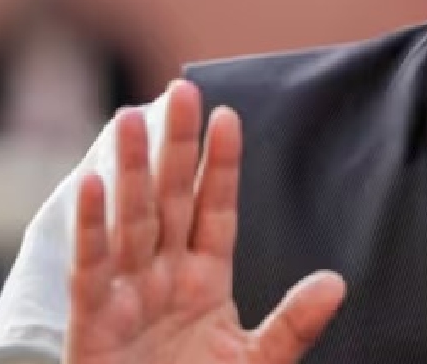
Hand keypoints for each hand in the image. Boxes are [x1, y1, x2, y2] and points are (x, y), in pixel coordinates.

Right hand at [64, 81, 346, 363]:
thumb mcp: (256, 361)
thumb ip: (294, 323)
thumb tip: (336, 282)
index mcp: (205, 280)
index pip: (215, 209)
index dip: (220, 165)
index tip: (228, 116)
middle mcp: (165, 276)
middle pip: (171, 199)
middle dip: (175, 147)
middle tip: (181, 90)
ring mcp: (127, 295)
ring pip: (130, 220)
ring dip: (130, 170)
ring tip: (132, 116)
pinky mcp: (91, 322)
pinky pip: (91, 268)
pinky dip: (90, 228)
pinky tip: (93, 183)